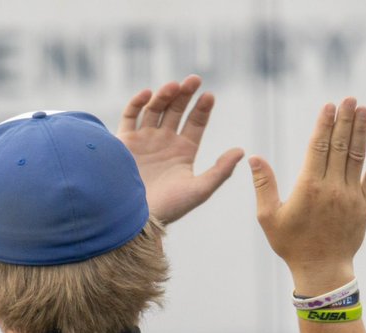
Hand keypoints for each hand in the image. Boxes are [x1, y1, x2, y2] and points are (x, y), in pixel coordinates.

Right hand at [117, 75, 244, 224]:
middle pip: (176, 110)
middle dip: (185, 94)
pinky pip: (129, 116)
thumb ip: (220, 171)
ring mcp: (144, 140)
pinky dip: (137, 103)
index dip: (203, 108)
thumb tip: (242, 151)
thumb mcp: (199, 190)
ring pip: (155, 109)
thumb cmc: (169, 208)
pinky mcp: (124, 142)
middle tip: (194, 80)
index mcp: (183, 152)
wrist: (134, 218)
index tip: (209, 96)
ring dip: (164, 95)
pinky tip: (148, 95)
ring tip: (173, 87)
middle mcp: (164, 142)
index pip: (196, 123)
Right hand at [250, 98, 365, 294]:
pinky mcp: (364, 207)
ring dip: (362, 132)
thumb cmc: (291, 244)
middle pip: (341, 146)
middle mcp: (332, 188)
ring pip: (357, 157)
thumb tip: (254, 157)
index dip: (325, 124)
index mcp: (309, 187)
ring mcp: (351, 196)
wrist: (322, 270)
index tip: (330, 106)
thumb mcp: (268, 217)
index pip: (319, 147)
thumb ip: (263, 185)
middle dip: (346, 120)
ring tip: (365, 110)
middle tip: (350, 99)